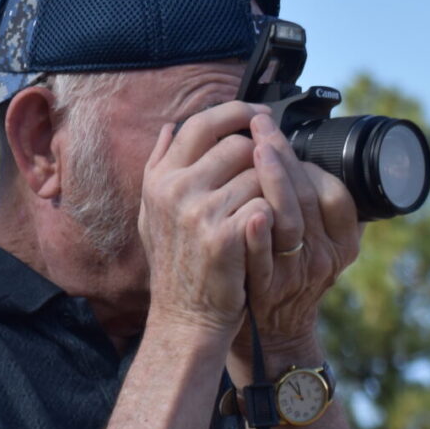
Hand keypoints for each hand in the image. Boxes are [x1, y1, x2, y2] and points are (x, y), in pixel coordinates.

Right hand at [139, 101, 274, 339]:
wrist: (186, 315)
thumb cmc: (176, 262)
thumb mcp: (154, 211)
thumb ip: (159, 166)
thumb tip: (170, 126)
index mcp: (160, 178)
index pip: (201, 124)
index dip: (236, 113)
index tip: (260, 116)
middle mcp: (175, 189)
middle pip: (239, 145)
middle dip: (262, 157)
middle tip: (270, 175)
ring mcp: (199, 212)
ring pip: (259, 175)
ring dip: (271, 190)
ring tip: (265, 210)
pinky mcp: (225, 236)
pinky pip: (267, 205)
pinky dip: (275, 216)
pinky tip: (267, 232)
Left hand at [236, 112, 363, 357]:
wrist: (266, 331)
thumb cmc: (283, 271)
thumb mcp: (313, 241)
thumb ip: (314, 205)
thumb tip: (300, 149)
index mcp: (342, 241)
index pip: (333, 191)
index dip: (306, 159)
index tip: (275, 128)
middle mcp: (325, 256)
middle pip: (309, 198)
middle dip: (283, 155)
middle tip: (260, 123)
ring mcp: (296, 274)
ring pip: (290, 221)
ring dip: (274, 182)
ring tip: (254, 148)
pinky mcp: (267, 288)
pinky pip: (263, 257)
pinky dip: (257, 232)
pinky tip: (248, 208)